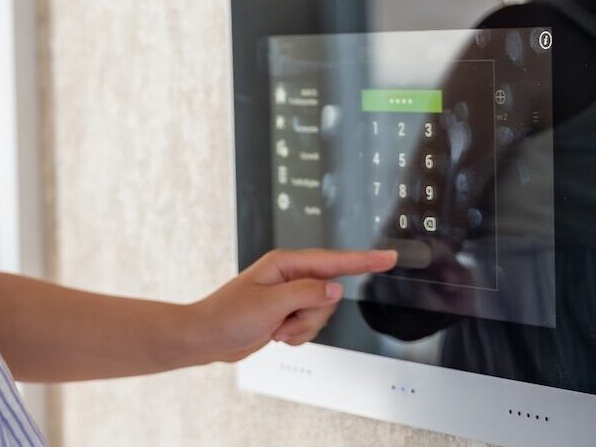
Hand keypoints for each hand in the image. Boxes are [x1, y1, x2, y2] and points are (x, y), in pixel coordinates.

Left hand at [183, 249, 397, 363]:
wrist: (207, 337)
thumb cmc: (228, 316)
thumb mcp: (270, 304)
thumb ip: (307, 294)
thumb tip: (336, 288)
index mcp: (285, 264)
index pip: (334, 261)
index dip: (364, 260)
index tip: (388, 257)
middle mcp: (290, 276)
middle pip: (329, 294)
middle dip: (311, 315)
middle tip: (283, 320)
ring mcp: (290, 296)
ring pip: (322, 313)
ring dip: (302, 328)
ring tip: (275, 328)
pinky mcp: (288, 313)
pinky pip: (310, 326)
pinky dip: (296, 336)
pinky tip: (275, 334)